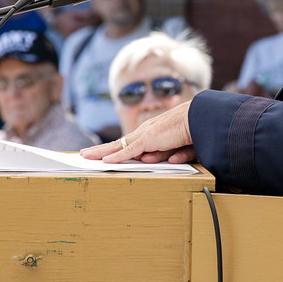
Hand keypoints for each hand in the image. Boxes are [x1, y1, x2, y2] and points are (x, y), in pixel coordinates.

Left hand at [81, 101, 195, 163]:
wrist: (199, 120)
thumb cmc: (191, 133)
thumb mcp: (175, 148)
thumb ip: (162, 155)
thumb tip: (147, 160)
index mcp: (151, 133)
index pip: (127, 143)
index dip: (114, 148)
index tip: (103, 152)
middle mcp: (145, 132)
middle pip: (117, 143)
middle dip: (99, 149)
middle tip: (84, 154)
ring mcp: (145, 136)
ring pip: (117, 146)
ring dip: (101, 152)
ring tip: (86, 156)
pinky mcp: (147, 140)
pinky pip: (128, 151)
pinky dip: (116, 157)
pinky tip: (104, 161)